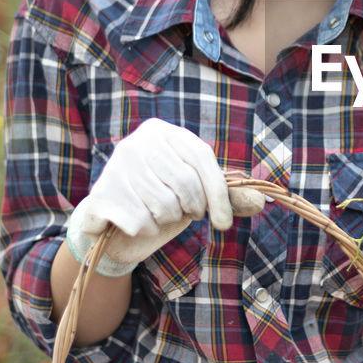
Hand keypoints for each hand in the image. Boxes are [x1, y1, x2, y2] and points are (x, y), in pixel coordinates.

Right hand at [66, 119, 263, 275]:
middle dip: (191, 209)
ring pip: (163, 206)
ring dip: (167, 221)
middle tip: (184, 213)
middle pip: (185, 183)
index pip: (202, 157)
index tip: (225, 223)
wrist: (112, 219)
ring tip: (158, 215)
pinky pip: (140, 221)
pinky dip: (146, 231)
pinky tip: (137, 224)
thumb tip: (261, 201)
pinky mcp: (101, 193)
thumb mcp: (195, 192)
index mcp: (163, 132)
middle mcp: (137, 142)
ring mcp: (116, 166)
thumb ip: (226, 195)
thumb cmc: (161, 199)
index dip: (219, 193)